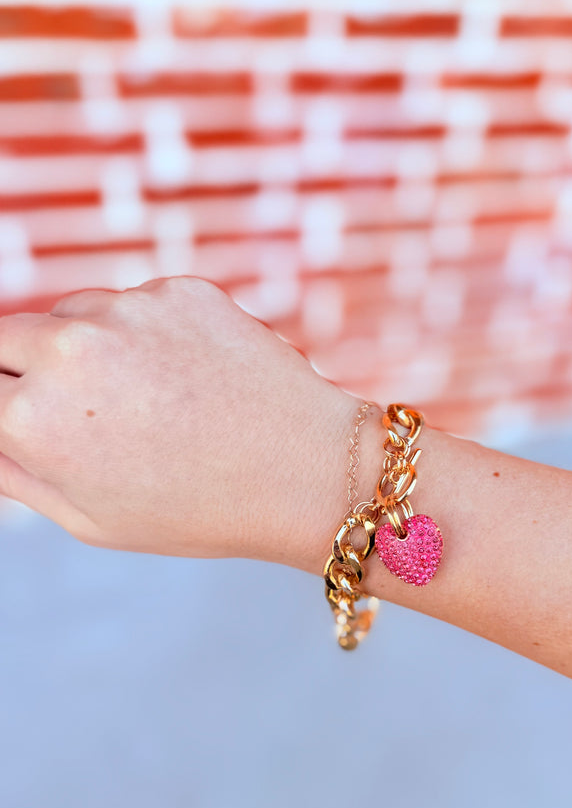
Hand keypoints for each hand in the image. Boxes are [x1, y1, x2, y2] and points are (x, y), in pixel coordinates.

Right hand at [0, 276, 353, 565]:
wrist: (306, 471)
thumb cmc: (200, 510)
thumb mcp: (89, 517)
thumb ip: (14, 469)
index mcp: (32, 418)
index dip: (9, 407)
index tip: (29, 415)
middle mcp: (69, 349)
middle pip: (6, 338)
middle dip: (25, 369)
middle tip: (81, 409)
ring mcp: (126, 311)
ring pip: (72, 314)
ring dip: (87, 346)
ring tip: (151, 401)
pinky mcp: (177, 289)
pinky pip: (136, 305)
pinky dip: (148, 333)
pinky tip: (191, 377)